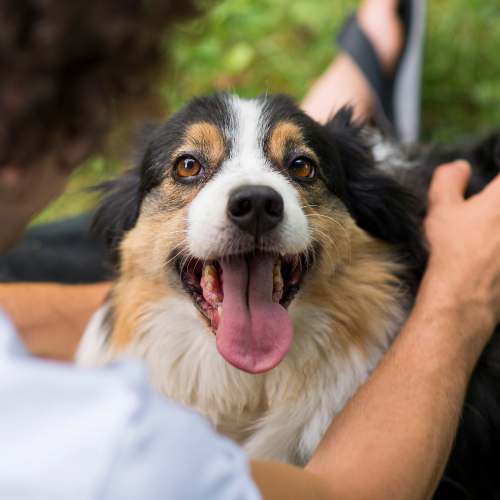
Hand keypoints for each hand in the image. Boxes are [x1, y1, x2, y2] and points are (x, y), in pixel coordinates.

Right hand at [422, 160, 499, 348]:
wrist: (463, 295)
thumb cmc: (452, 252)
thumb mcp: (441, 209)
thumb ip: (449, 180)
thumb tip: (459, 167)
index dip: (492, 188)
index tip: (487, 193)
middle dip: (492, 212)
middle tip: (482, 222)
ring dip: (495, 234)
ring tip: (485, 241)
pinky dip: (498, 253)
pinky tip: (490, 257)